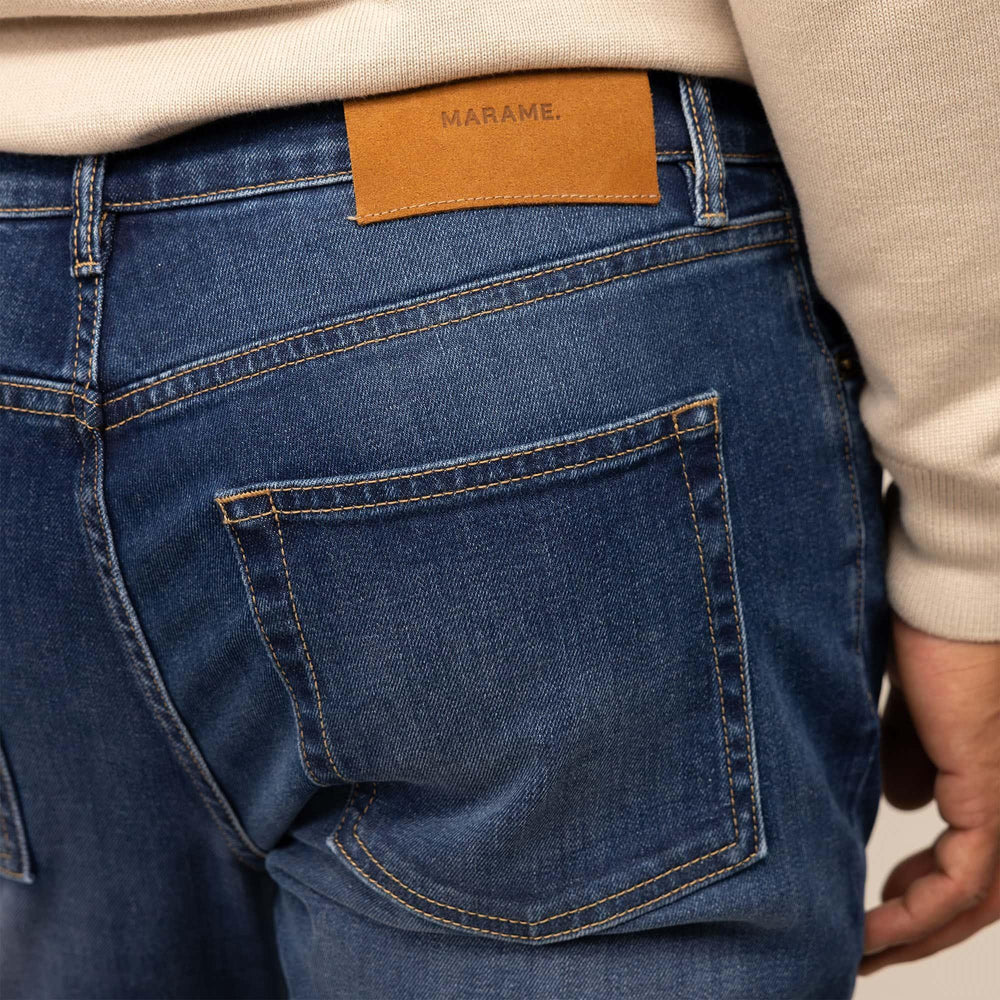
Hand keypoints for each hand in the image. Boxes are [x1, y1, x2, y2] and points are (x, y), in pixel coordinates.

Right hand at [860, 614, 999, 973]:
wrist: (948, 596)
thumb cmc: (930, 634)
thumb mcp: (912, 710)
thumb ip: (911, 753)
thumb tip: (902, 800)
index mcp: (991, 773)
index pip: (972, 859)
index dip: (924, 893)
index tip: (874, 906)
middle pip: (980, 895)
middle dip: (920, 929)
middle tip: (865, 948)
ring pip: (975, 898)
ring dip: (916, 932)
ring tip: (863, 948)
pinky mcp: (989, 792)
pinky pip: (964, 879)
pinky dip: (921, 912)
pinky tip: (878, 921)